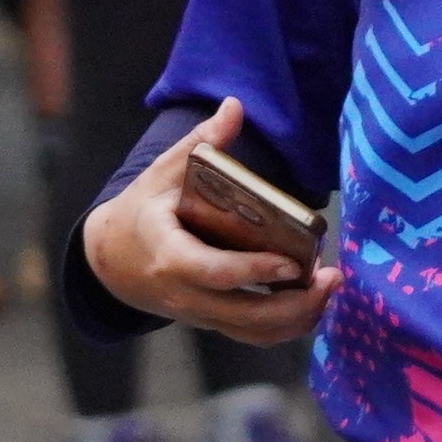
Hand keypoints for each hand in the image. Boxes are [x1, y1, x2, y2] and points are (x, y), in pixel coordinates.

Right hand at [79, 101, 338, 347]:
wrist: (110, 261)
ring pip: (251, 332)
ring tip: (330, 289)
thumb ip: (199, 142)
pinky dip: (286, 327)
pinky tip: (314, 303)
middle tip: (331, 279)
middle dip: (292, 305)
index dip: (252, 271)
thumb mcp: (161, 174)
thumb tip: (233, 106)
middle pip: (242, 315)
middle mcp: (185, 293)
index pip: (212, 272)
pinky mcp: (212, 321)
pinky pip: (252, 335)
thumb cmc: (141, 212)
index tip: (291, 263)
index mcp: (169, 255)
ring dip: (296, 319)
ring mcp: (199, 313)